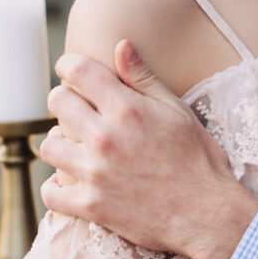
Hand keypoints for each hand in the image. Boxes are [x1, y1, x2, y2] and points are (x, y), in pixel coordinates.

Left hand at [38, 41, 257, 258]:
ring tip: (74, 146)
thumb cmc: (199, 159)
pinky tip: (70, 182)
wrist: (208, 213)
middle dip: (65, 100)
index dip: (69, 65)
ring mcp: (95, 173)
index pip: (78, 71)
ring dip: (59, 143)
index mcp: (127, 108)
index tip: (70, 71)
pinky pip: (51, 192)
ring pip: (49, 146)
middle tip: (78, 110)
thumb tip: (120, 45)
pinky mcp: (91, 206)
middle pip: (57, 103)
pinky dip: (56, 187)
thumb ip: (143, 78)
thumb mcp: (177, 111)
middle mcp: (105, 137)